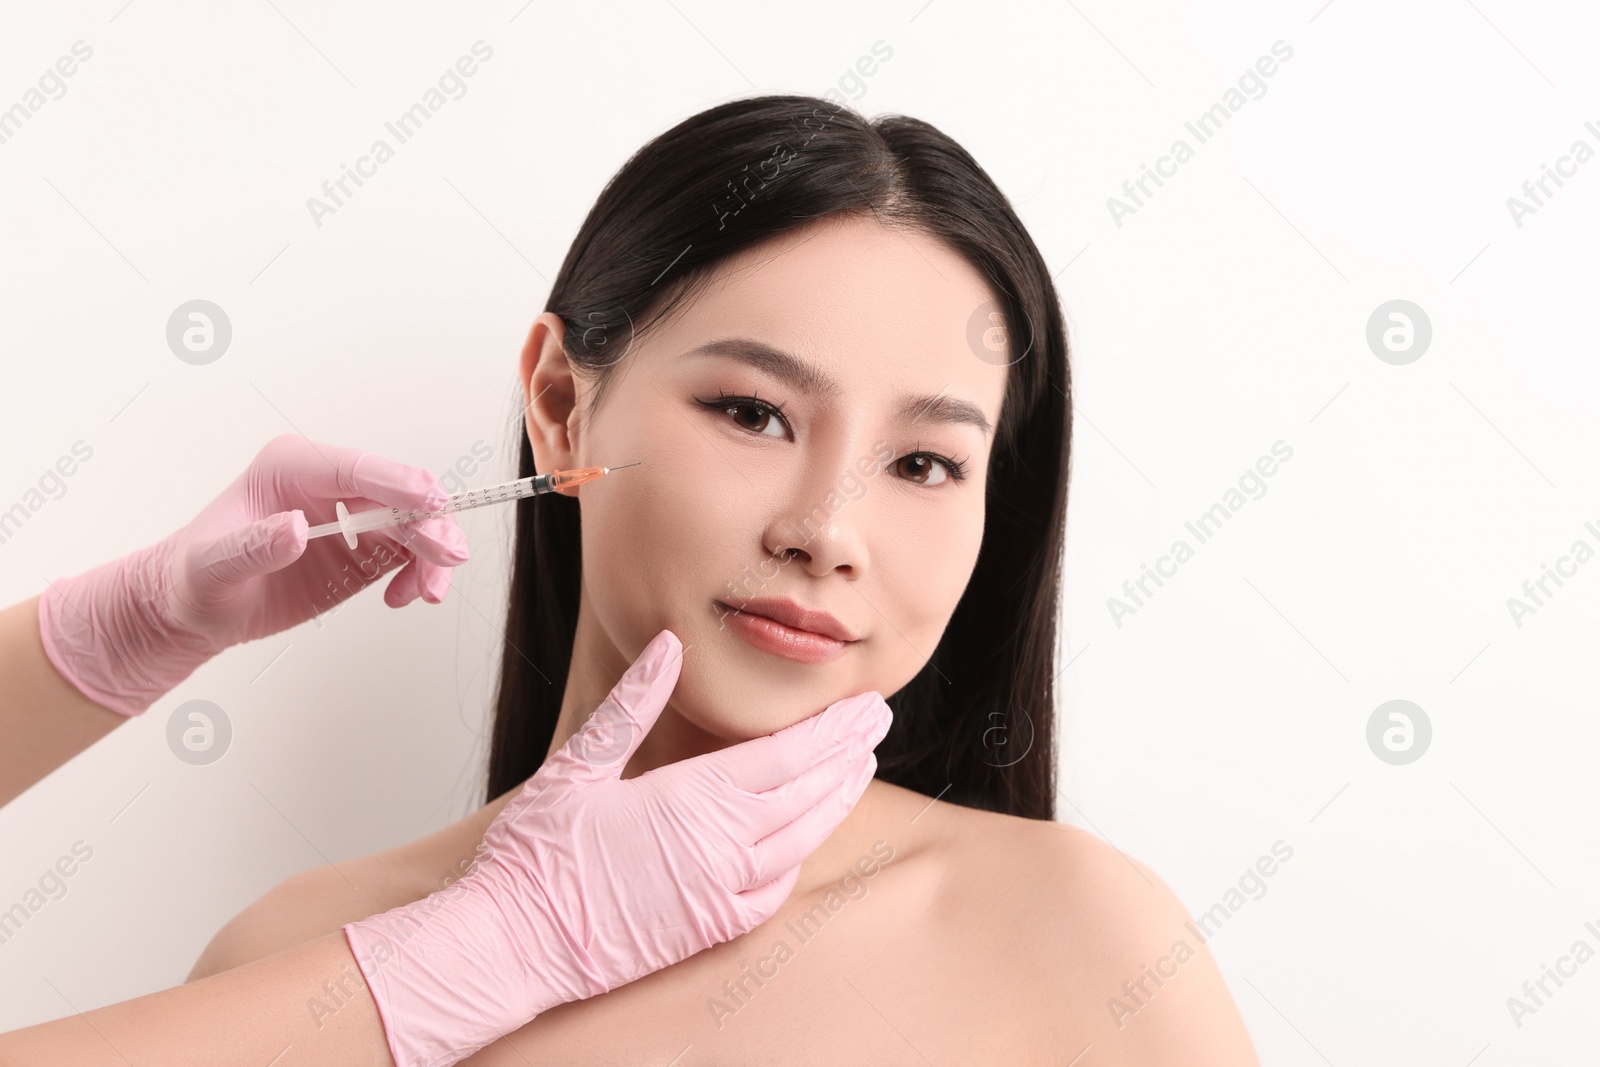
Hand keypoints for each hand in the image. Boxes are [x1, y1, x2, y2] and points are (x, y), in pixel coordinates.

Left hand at [38, 434, 469, 715]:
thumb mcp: (213, 566)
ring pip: (417, 523)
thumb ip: (253, 546)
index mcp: (292, 467)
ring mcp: (353, 516)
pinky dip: (421, 573)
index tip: (432, 504)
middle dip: (429, 524)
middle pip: (400, 494)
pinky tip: (405, 597)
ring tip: (428, 592)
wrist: (196, 608)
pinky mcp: (365, 548)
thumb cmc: (196, 577)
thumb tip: (295, 529)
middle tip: (445, 559)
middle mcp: (330, 485)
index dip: (400, 485)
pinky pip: (412, 552)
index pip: (359, 469)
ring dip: (433, 554)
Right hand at [342, 628, 890, 1066]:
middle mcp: (724, 848)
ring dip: (837, 800)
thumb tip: (667, 647)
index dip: (832, 728)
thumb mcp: (578, 764)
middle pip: (809, 792)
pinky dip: (799, 857)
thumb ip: (631, 704)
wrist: (513, 946)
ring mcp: (723, 893)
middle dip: (849, 753)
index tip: (863, 705)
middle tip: (876, 723)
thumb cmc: (536, 855)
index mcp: (695, 799)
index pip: (789, 755)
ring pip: (802, 840)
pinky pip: (775, 890)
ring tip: (859, 768)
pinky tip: (805, 838)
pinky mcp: (711, 930)